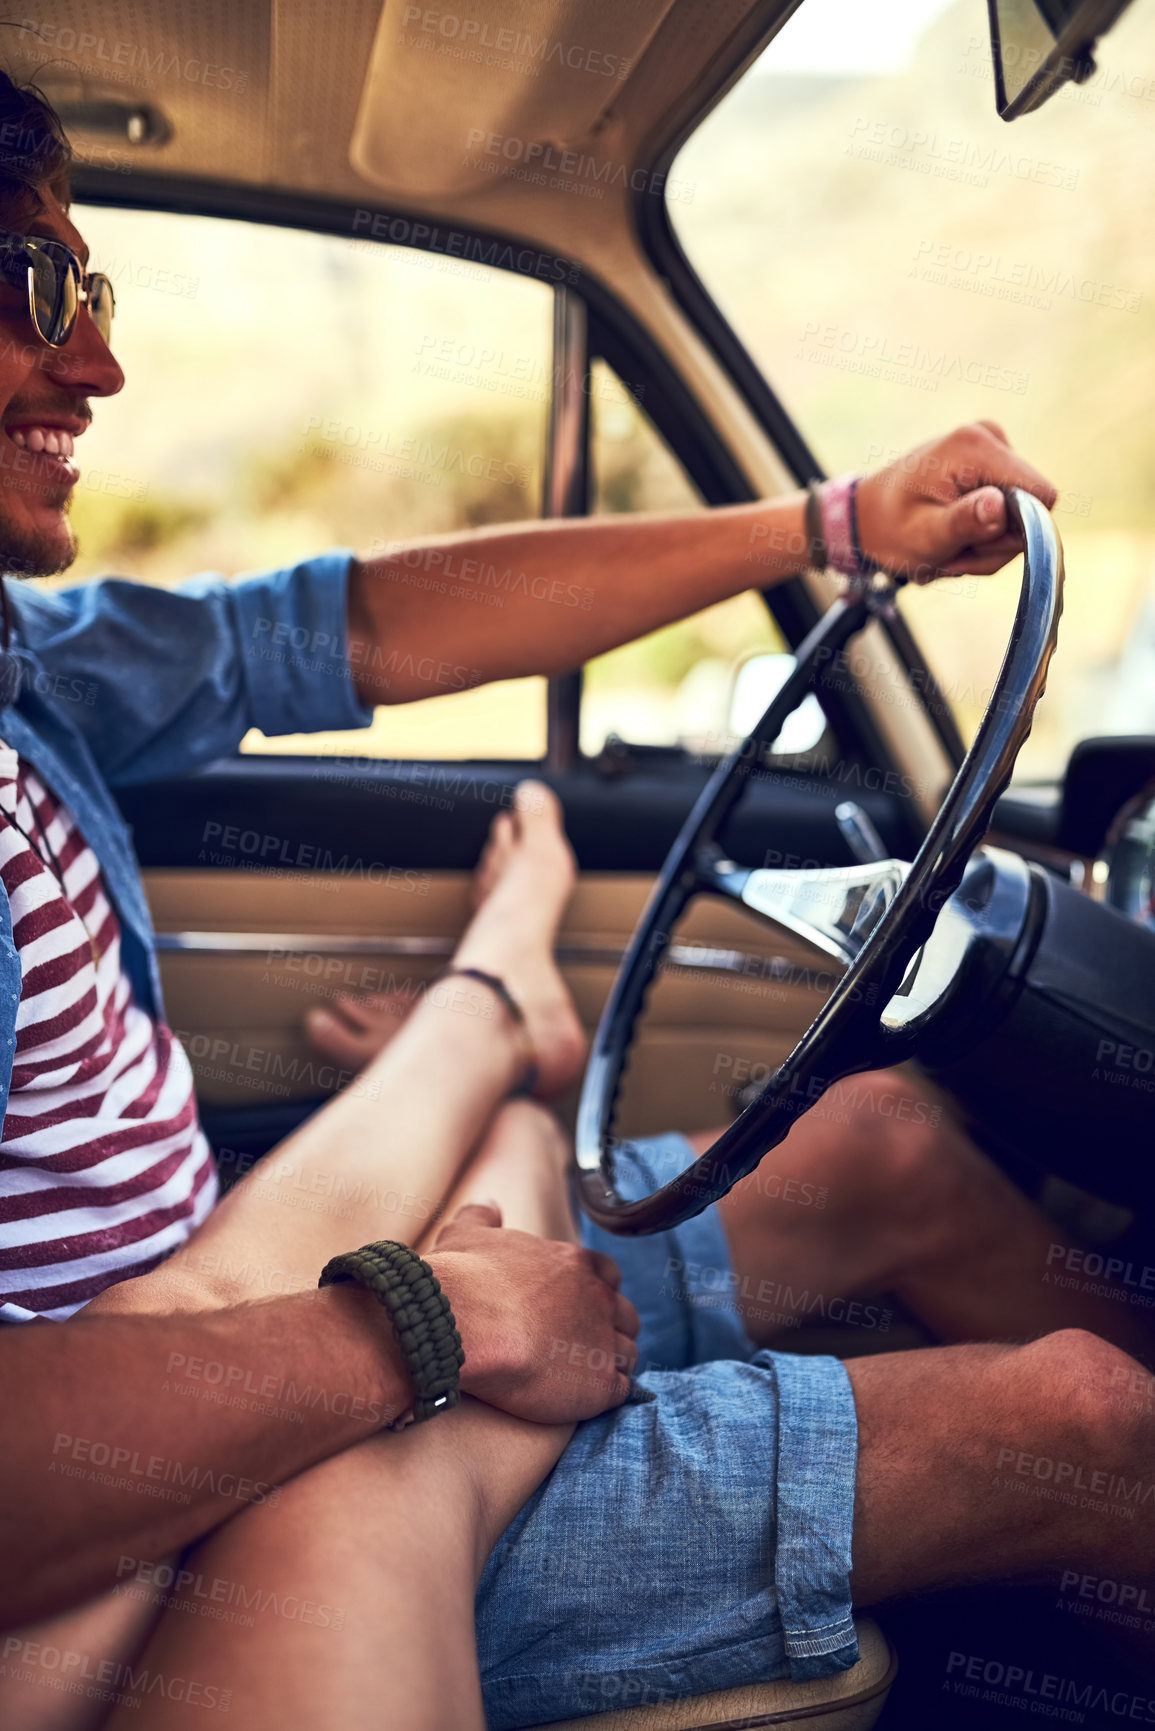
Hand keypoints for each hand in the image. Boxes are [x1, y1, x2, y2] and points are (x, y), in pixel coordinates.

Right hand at [426, 1203, 639, 1423]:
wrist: (465, 1324)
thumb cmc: (463, 1279)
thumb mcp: (468, 1234)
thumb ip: (483, 1216)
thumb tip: (488, 1204)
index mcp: (573, 1263)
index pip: (607, 1275)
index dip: (595, 1292)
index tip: (575, 1308)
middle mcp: (598, 1297)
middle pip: (625, 1315)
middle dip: (611, 1329)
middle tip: (581, 1346)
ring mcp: (604, 1340)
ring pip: (628, 1353)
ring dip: (612, 1364)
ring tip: (581, 1378)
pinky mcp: (600, 1382)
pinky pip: (621, 1391)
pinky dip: (606, 1395)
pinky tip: (582, 1398)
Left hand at [856, 421, 1056, 581]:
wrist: (866, 516)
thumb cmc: (888, 528)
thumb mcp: (923, 535)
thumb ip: (964, 522)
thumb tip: (1000, 506)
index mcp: (975, 447)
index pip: (1040, 497)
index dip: (1014, 533)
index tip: (970, 545)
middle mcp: (990, 437)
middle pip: (1030, 511)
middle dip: (992, 544)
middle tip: (951, 554)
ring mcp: (992, 447)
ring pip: (1019, 518)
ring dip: (983, 545)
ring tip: (946, 547)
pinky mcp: (992, 463)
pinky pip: (1007, 512)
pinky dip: (980, 535)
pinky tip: (951, 535)